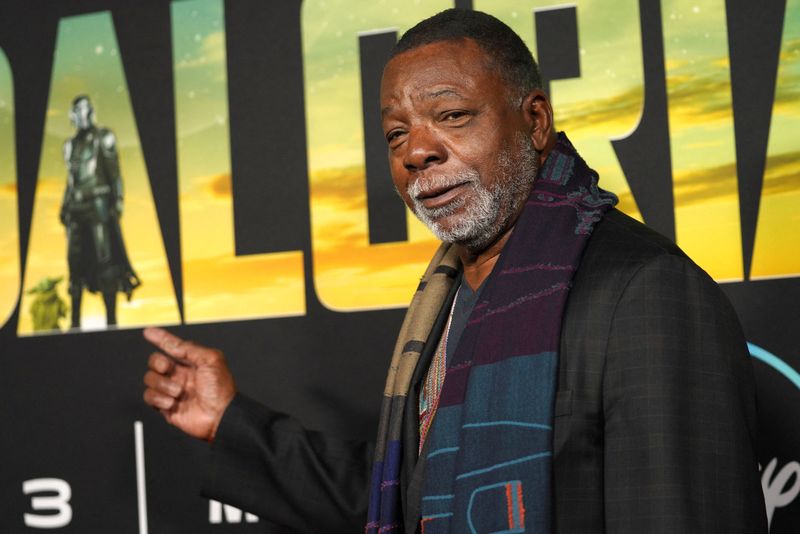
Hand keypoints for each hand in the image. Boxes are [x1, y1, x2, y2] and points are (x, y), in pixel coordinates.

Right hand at [142, 327, 235, 441]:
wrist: (221, 416)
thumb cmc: (221, 389)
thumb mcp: (211, 360)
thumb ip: (189, 348)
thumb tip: (170, 341)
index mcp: (192, 362)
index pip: (171, 346)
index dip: (160, 338)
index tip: (148, 332)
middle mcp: (180, 374)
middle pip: (155, 361)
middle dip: (158, 363)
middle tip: (168, 368)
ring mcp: (171, 390)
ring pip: (150, 378)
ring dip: (163, 384)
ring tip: (179, 392)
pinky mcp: (165, 406)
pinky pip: (149, 396)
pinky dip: (159, 399)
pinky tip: (173, 403)